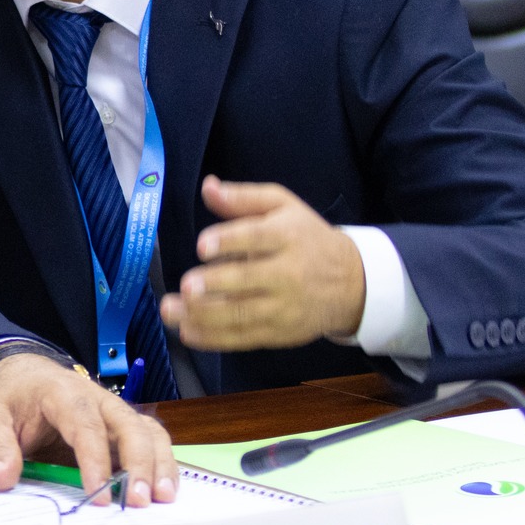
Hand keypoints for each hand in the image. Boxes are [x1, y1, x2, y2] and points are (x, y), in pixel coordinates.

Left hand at [0, 351, 175, 506]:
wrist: (25, 377)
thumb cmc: (12, 398)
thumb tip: (2, 480)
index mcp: (63, 392)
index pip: (85, 424)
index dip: (95, 460)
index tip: (99, 494)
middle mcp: (98, 399)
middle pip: (129, 425)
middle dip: (138, 463)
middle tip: (138, 501)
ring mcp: (115, 413)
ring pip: (148, 432)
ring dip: (159, 464)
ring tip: (161, 499)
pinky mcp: (123, 428)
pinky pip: (151, 441)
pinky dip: (162, 464)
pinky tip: (163, 491)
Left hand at [159, 176, 364, 350]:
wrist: (352, 283)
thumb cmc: (307, 238)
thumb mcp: (282, 207)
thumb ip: (243, 197)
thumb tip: (208, 186)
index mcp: (287, 237)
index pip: (258, 238)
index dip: (229, 241)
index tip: (203, 246)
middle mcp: (287, 273)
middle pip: (249, 279)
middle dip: (215, 284)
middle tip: (188, 286)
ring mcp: (284, 307)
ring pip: (242, 314)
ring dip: (204, 315)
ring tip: (172, 310)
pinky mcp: (279, 332)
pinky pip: (244, 337)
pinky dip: (214, 338)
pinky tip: (187, 331)